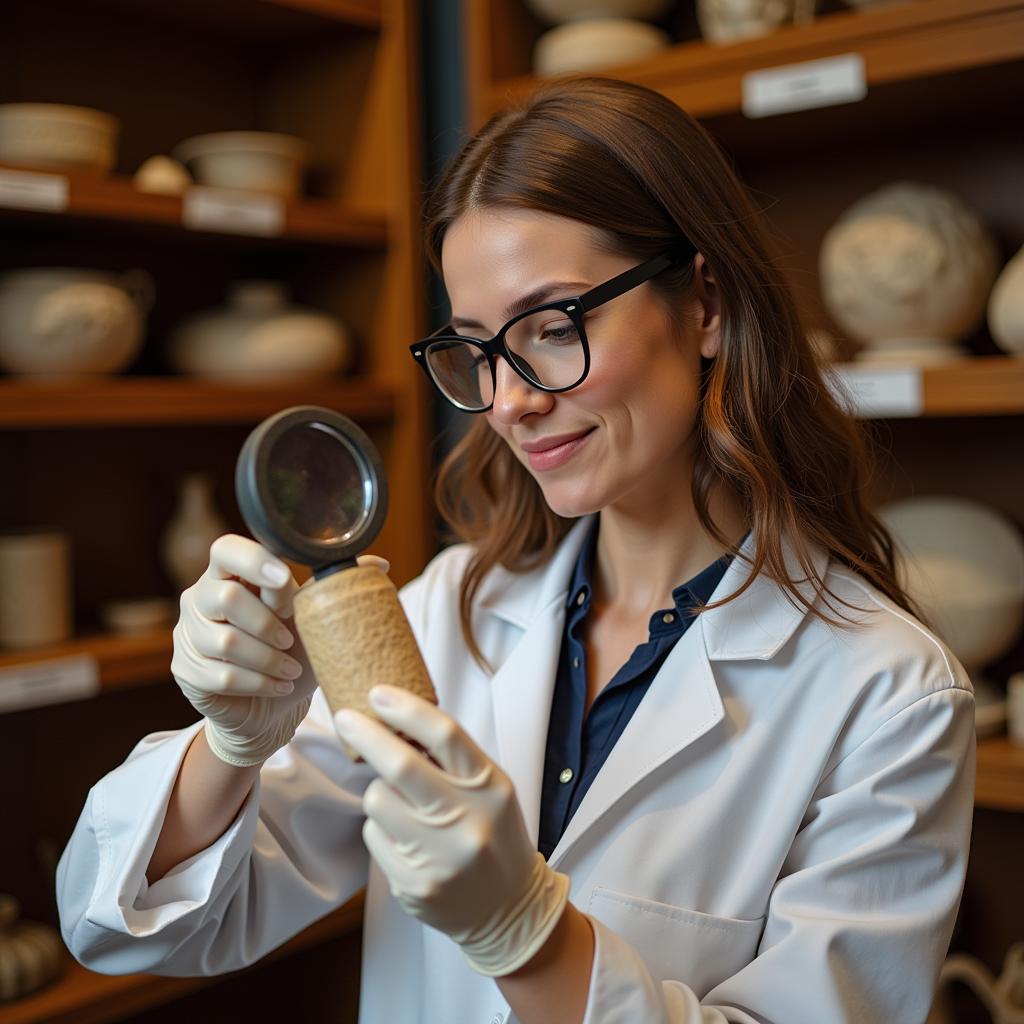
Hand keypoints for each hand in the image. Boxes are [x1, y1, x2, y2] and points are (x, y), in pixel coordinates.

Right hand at [172, 533, 386, 766]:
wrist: (271, 706)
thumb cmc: (292, 651)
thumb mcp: (316, 618)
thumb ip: (336, 587)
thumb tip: (380, 563)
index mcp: (230, 573)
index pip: (226, 549)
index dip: (254, 561)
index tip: (286, 581)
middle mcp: (200, 595)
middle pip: (226, 597)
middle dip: (268, 623)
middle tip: (291, 641)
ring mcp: (187, 632)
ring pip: (224, 640)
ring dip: (268, 659)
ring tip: (291, 669)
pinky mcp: (185, 669)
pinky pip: (220, 674)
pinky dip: (258, 682)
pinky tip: (278, 684)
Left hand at [334, 685, 569, 976]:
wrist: (508, 909)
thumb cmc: (493, 835)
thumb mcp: (490, 788)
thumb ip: (452, 759)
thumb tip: (397, 720)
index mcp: (489, 787)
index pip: (445, 735)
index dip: (406, 709)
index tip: (377, 693)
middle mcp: (466, 820)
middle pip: (401, 766)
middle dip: (366, 736)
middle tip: (345, 718)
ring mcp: (437, 857)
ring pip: (377, 801)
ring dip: (379, 793)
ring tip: (403, 805)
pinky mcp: (412, 885)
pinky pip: (374, 837)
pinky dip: (382, 830)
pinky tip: (407, 842)